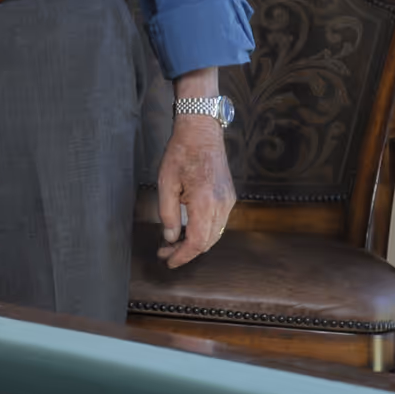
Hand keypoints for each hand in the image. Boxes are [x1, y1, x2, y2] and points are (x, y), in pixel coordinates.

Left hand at [156, 111, 236, 267]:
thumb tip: (170, 237)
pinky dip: (204, 231)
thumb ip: (168, 213)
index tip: (169, 261)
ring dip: (196, 242)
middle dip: (186, 251)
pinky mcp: (229, 197)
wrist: (202, 132)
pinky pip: (218, 223)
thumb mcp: (165, 182)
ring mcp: (228, 201)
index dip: (183, 256)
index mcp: (204, 201)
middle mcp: (221, 204)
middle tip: (165, 252)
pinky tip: (188, 229)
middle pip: (208, 242)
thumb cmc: (181, 153)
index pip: (197, 241)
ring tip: (174, 243)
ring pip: (215, 234)